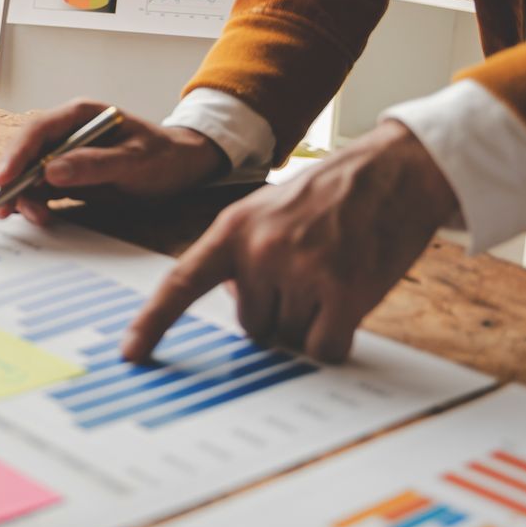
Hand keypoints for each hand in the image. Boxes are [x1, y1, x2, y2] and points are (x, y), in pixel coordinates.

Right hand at [0, 99, 228, 223]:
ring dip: (23, 196)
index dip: (16, 154)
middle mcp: (67, 133)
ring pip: (29, 174)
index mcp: (80, 116)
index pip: (37, 130)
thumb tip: (51, 171)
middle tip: (3, 207)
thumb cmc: (164, 156)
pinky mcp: (68, 177)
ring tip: (31, 217)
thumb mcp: (135, 160)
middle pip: (26, 153)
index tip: (4, 179)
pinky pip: (42, 189)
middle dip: (12, 180)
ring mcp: (65, 155)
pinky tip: (35, 216)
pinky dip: (34, 203)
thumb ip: (94, 164)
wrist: (183, 168)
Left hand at [123, 121, 458, 364]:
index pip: (182, 282)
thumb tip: (235, 304)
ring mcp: (301, 271)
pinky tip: (348, 303)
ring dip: (310, 321)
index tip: (132, 354)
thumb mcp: (267, 210)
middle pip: (252, 325)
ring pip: (289, 338)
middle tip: (308, 273)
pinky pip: (323, 347)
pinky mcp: (343, 292)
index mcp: (233, 229)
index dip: (153, 322)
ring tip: (332, 274)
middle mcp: (260, 251)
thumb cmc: (330, 195)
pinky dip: (334, 338)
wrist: (393, 172)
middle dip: (277, 312)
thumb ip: (240, 254)